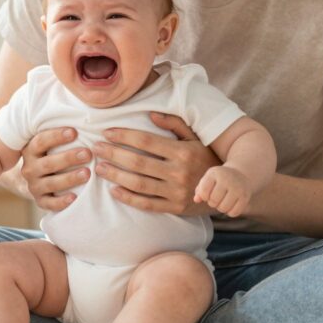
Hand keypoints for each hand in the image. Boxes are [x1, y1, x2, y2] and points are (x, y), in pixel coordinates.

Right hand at [19, 128, 92, 212]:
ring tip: (87, 174)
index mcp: (31, 150)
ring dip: (69, 178)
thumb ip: (64, 132)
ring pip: (49, 183)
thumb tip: (85, 116)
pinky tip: (74, 198)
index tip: (74, 132)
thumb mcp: (52, 142)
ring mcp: (34, 185)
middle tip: (88, 154)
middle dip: (68, 158)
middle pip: (47, 163)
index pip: (40, 141)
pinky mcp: (40, 200)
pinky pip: (48, 204)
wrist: (40, 178)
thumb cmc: (54, 153)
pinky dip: (61, 202)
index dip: (56, 136)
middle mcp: (30, 168)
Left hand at [93, 113, 219, 215]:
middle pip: (138, 163)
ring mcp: (176, 192)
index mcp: (183, 152)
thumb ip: (175, 124)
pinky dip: (128, 198)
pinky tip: (114, 190)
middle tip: (96, 148)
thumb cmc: (206, 157)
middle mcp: (179, 172)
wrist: (226, 188)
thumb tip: (151, 114)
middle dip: (114, 154)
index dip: (124, 136)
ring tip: (100, 168)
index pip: (146, 142)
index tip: (107, 132)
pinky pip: (147, 204)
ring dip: (116, 176)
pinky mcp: (175, 208)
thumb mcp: (196, 137)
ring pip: (139, 184)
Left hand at [194, 165, 252, 217]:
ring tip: (223, 200)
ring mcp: (238, 188)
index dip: (204, 196)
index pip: (204, 192)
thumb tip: (196, 200)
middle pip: (213, 201)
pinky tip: (231, 204)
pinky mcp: (245, 196)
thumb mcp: (208, 180)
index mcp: (215, 173)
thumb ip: (200, 190)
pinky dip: (230, 212)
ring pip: (223, 208)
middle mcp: (227, 179)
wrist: (240, 174)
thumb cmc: (219, 179)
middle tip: (217, 197)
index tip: (208, 193)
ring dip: (221, 208)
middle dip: (213, 202)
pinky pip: (234, 213)